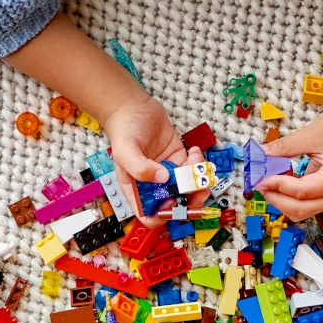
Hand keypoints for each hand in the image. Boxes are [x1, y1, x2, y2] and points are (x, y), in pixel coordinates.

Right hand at [103, 96, 207, 226]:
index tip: (173, 204)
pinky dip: (198, 162)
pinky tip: (194, 151)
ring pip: (187, 187)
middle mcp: (153, 184)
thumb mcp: (125, 151)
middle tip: (199, 189)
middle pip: (173, 203)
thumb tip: (163, 180)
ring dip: (197, 179)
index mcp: (136, 189)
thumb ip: (141, 169)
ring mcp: (167, 172)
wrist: (132, 107)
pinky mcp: (178, 158)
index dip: (162, 216)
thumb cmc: (124, 130)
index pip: (148, 215)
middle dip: (189, 200)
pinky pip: (192, 168)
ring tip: (197, 163)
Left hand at [254, 113, 322, 221]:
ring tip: (270, 183)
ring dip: (283, 201)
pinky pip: (306, 203)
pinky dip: (290, 197)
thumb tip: (261, 157)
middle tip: (261, 185)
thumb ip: (284, 148)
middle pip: (302, 209)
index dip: (278, 187)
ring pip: (303, 211)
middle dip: (278, 200)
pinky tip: (280, 182)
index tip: (260, 180)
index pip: (302, 192)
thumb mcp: (309, 135)